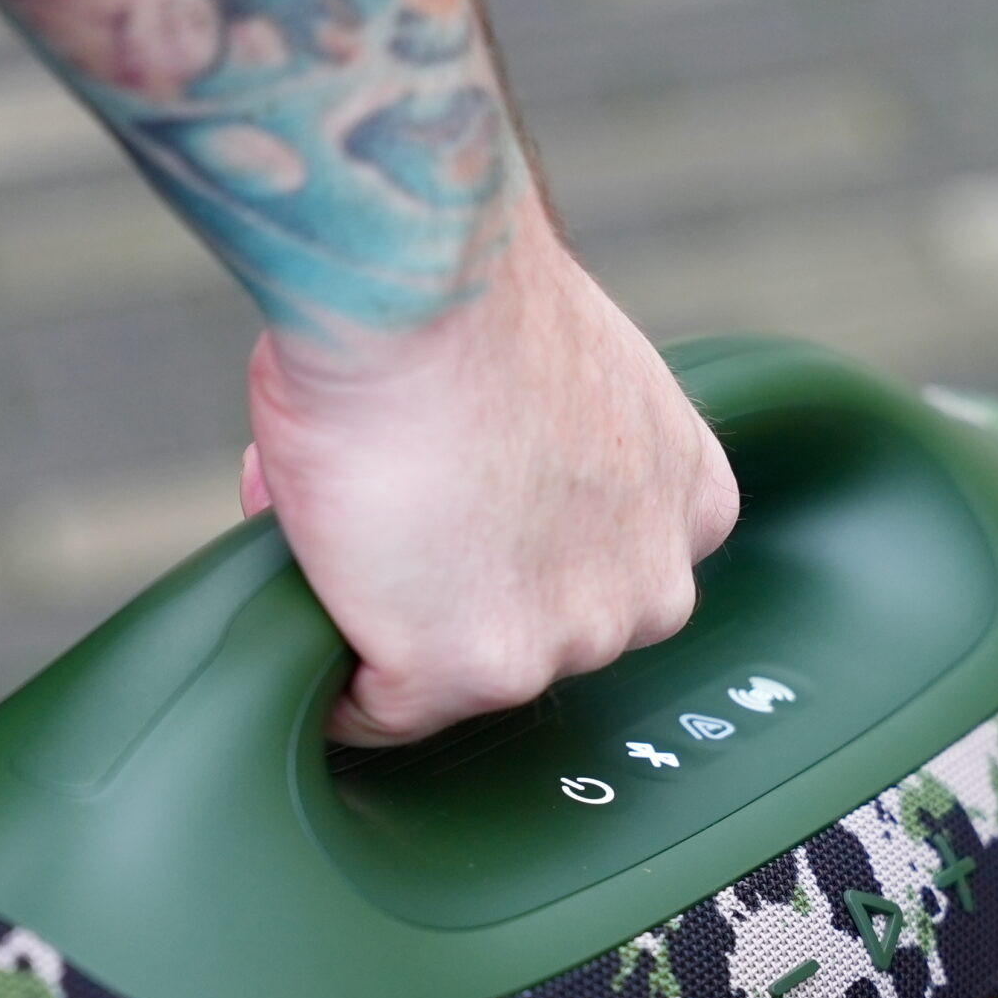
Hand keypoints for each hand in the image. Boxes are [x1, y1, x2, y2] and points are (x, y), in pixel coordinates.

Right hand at [237, 201, 739, 747]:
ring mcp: (572, 639)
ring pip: (456, 672)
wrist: (421, 289)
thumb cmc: (463, 300)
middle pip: (533, 629)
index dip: (507, 545)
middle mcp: (653, 586)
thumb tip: (436, 503)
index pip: (595, 569)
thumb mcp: (555, 388)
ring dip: (386, 623)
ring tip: (337, 531)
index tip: (452, 516)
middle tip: (381, 513)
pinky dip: (333, 672)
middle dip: (450, 587)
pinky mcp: (479, 670)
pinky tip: (308, 604)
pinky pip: (382, 709)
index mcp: (689, 501)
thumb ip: (529, 465)